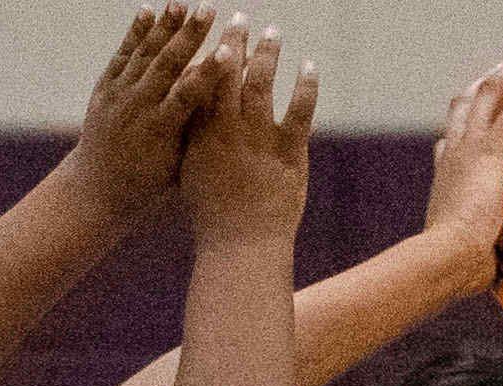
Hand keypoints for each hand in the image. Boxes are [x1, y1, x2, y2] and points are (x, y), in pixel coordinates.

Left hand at [65, 4, 226, 219]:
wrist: (99, 187)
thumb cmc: (151, 181)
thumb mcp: (178, 164)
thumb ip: (198, 130)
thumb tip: (227, 100)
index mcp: (159, 131)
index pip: (186, 96)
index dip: (207, 72)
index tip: (227, 49)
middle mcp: (136, 109)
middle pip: (165, 66)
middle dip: (188, 36)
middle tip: (209, 9)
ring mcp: (118, 96)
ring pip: (143, 55)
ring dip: (164, 27)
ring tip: (182, 3)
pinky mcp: (105, 88)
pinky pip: (122, 55)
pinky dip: (135, 33)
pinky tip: (149, 11)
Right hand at [179, 21, 320, 244]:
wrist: (240, 247)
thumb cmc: (213, 218)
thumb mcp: (193, 176)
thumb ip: (196, 142)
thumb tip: (195, 117)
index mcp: (201, 134)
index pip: (203, 82)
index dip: (209, 53)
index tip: (211, 33)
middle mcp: (228, 129)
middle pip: (230, 74)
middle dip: (235, 41)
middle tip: (240, 17)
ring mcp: (259, 138)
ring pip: (262, 83)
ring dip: (268, 54)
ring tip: (273, 33)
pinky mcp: (288, 151)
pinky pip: (300, 109)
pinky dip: (306, 84)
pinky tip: (309, 66)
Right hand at [422, 43, 502, 282]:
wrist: (446, 260)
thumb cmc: (456, 271)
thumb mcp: (471, 260)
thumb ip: (485, 257)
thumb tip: (495, 278)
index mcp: (446, 175)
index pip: (452, 137)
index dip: (466, 119)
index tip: (482, 108)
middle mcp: (454, 151)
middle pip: (470, 99)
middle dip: (495, 75)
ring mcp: (469, 146)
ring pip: (494, 90)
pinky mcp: (489, 149)